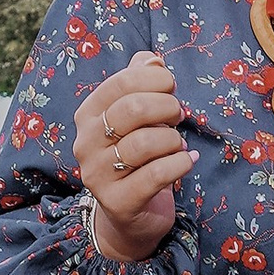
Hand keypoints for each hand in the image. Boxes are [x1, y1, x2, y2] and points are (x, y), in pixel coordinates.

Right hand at [76, 52, 191, 262]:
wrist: (129, 213)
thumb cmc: (137, 156)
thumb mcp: (137, 115)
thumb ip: (140, 82)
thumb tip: (152, 61)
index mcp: (88, 114)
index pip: (122, 82)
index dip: (155, 80)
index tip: (171, 88)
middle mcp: (85, 142)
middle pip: (132, 110)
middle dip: (167, 108)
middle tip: (178, 116)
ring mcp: (97, 174)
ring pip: (144, 143)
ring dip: (173, 140)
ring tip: (179, 144)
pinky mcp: (117, 202)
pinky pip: (156, 175)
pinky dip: (180, 164)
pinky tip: (187, 161)